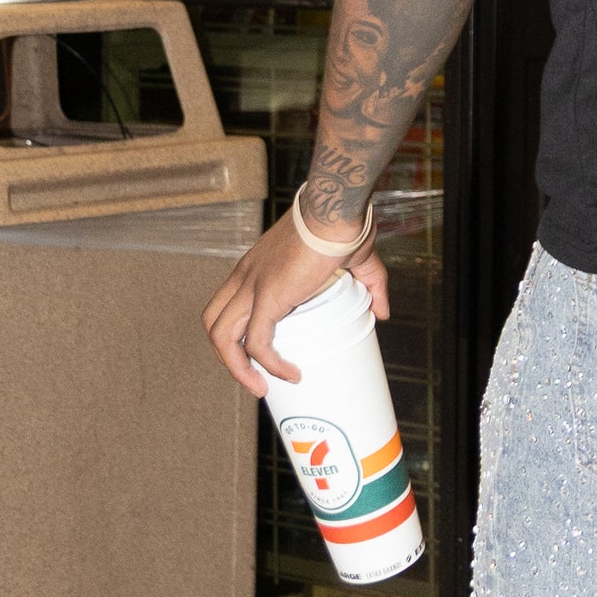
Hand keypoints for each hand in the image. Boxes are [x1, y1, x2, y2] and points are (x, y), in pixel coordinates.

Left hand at [203, 211, 389, 399]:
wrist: (337, 209)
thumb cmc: (343, 223)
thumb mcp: (355, 257)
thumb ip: (370, 284)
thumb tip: (382, 312)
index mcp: (255, 267)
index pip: (227, 305)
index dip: (236, 334)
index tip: (260, 355)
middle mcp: (245, 276)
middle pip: (213, 322)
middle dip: (228, 356)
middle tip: (254, 378)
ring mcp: (253, 286)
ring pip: (222, 337)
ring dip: (238, 369)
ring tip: (262, 387)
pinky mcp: (269, 296)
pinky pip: (257, 342)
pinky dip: (269, 364)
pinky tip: (290, 373)